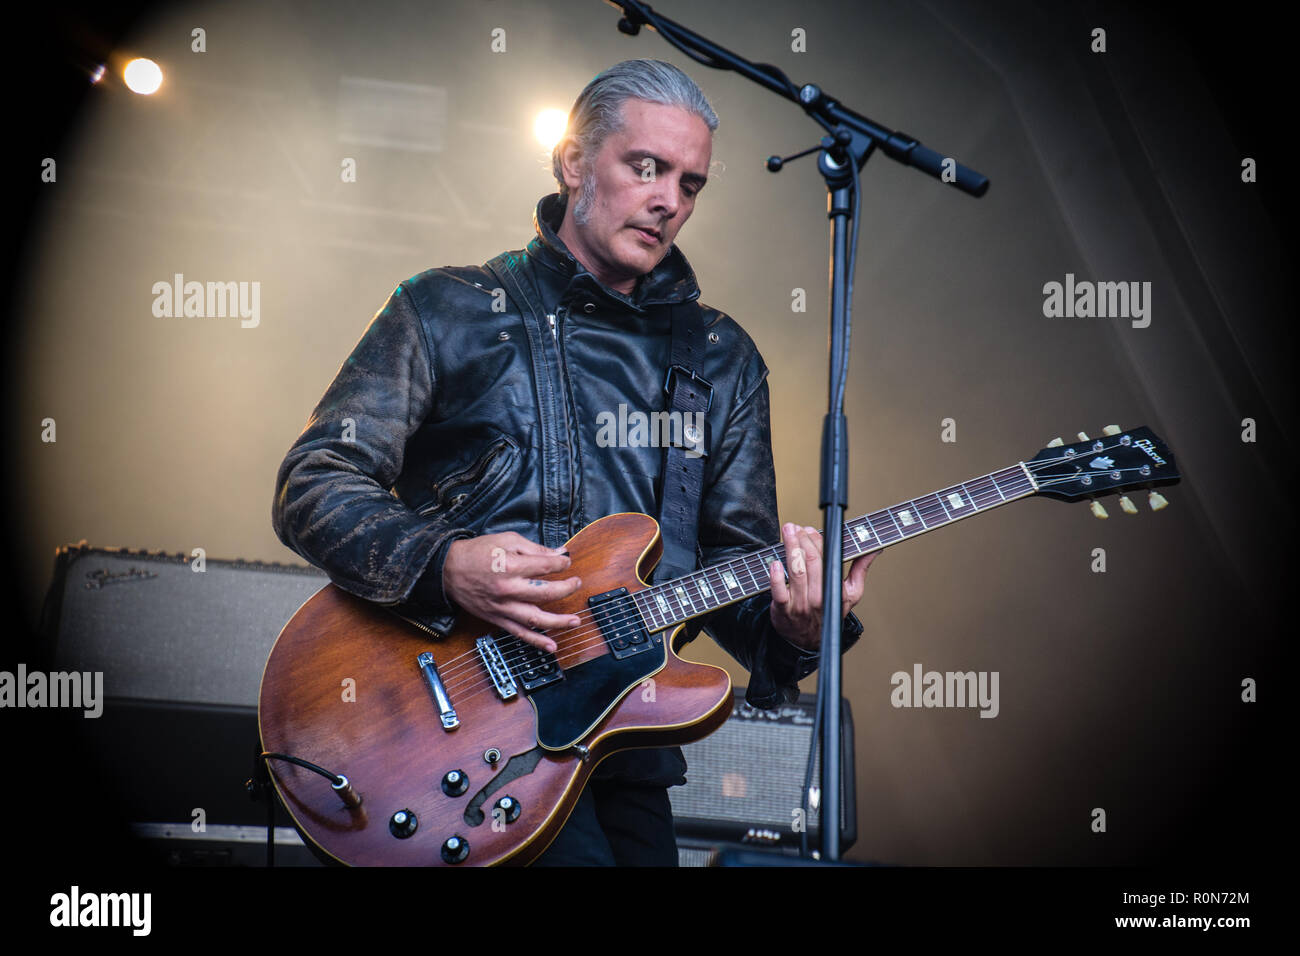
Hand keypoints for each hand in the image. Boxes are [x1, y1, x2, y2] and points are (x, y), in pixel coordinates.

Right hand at [442, 532, 581, 651]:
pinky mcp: (497, 618)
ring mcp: (503, 607)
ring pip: (536, 618)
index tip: (566, 562)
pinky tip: (551, 646)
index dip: (561, 564)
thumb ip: (534, 549)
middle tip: (576, 584)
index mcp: (510, 566)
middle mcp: (508, 589)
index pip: (546, 567)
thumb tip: (559, 554)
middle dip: (566, 588)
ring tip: (575, 621)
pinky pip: (519, 633)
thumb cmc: (477, 552)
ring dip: (559, 622)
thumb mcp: (506, 540)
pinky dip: (536, 641)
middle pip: (546, 593)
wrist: (448, 570)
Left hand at [769, 522, 877, 650]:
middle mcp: (818, 597)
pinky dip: (776, 576)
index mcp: (835, 590)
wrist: (810, 640)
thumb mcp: (851, 593)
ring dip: (790, 549)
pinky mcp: (783, 610)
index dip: (818, 541)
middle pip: (811, 562)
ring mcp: (800, 604)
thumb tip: (875, 549)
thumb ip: (861, 568)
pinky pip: (779, 592)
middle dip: (803, 540)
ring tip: (787, 533)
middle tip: (796, 527)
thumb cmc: (829, 611)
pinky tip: (775, 562)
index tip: (811, 530)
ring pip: (796, 572)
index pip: (827, 559)